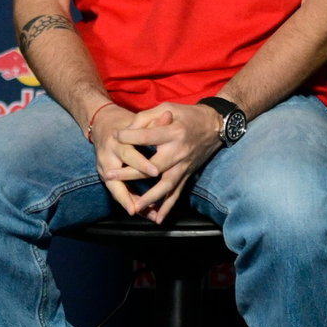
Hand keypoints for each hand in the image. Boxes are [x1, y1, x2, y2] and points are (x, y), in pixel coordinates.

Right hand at [90, 103, 160, 216]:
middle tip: (142, 206)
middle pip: (115, 180)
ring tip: (147, 215)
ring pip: (116, 190)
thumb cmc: (127, 123)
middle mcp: (107, 158)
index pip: (129, 154)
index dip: (141, 163)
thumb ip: (153, 121)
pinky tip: (142, 213)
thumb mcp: (139, 120)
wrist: (104, 124)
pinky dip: (129, 203)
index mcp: (117, 142)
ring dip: (130, 204)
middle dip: (129, 194)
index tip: (155, 172)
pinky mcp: (107, 177)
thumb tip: (168, 116)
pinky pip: (118, 192)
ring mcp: (105, 170)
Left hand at [101, 102, 223, 222]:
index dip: (130, 136)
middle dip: (130, 172)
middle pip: (153, 166)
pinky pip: (178, 192)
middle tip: (110, 175)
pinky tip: (158, 218)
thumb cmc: (189, 115)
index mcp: (174, 133)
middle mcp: (179, 151)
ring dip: (150, 198)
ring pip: (166, 185)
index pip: (148, 136)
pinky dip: (168, 206)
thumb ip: (146, 118)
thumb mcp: (168, 107)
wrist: (216, 125)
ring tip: (134, 206)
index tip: (115, 136)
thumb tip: (128, 131)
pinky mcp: (188, 174)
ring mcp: (184, 165)